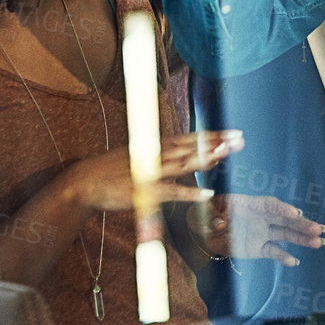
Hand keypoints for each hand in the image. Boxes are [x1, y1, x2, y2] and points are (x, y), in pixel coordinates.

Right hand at [68, 130, 243, 212]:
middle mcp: (156, 155)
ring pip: (184, 163)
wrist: (84, 183)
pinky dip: (191, 193)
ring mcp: (151, 172)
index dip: (211, 135)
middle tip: (240, 138)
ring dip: (207, 158)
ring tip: (227, 154)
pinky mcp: (146, 191)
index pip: (189, 138)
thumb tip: (180, 153)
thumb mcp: (138, 156)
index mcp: (155, 146)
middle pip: (192, 146)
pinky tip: (208, 193)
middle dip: (217, 142)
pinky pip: (172, 192)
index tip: (232, 132)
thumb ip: (159, 155)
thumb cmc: (111, 171)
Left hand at [192, 193, 324, 265]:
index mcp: (249, 204)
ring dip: (301, 239)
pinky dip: (283, 256)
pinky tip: (294, 262)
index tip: (295, 214)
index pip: (270, 205)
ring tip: (318, 242)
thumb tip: (219, 223)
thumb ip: (213, 216)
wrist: (201, 229)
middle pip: (284, 219)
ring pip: (285, 234)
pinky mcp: (259, 247)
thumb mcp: (205, 211)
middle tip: (318, 229)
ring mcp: (261, 232)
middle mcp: (260, 216)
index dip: (283, 209)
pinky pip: (273, 251)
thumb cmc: (205, 213)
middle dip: (301, 224)